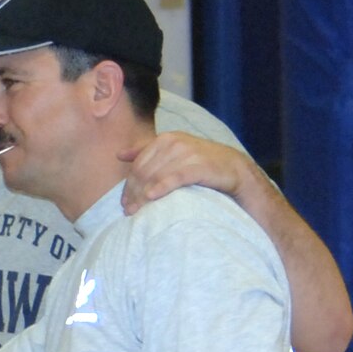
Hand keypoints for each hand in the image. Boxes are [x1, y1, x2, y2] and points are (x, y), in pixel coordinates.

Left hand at [119, 134, 250, 214]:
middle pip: (144, 172)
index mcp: (165, 139)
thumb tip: (119, 154)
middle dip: (133, 193)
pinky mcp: (199, 165)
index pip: (138, 165)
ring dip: (142, 196)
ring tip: (136, 212)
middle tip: (127, 211)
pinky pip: (175, 177)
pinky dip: (161, 187)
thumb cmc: (200, 163)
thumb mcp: (174, 152)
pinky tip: (151, 197)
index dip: (128, 185)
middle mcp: (174, 143)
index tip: (124, 202)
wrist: (233, 167)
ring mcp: (187, 153)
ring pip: (155, 176)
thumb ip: (146, 151)